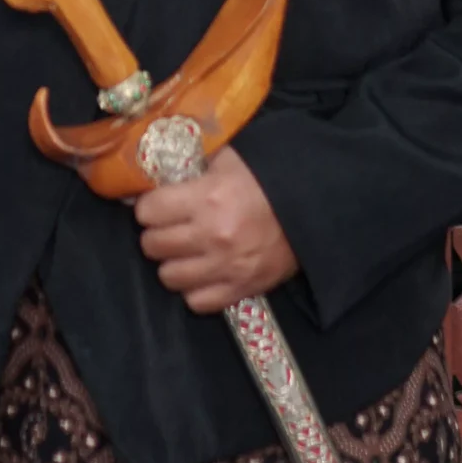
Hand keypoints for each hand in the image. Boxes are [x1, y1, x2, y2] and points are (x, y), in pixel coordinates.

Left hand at [132, 146, 299, 313]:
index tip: (157, 205)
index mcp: (207, 198)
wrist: (313, 208)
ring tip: (185, 252)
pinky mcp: (241, 289)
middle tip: (169, 228)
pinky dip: (195, 289)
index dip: (150, 207)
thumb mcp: (227, 160)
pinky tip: (203, 272)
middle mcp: (212, 236)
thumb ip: (191, 169)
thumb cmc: (267, 179)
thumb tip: (154, 177)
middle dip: (156, 234)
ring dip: (173, 263)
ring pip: (168, 277)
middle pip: (152, 245)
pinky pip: (197, 302)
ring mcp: (226, 267)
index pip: (148, 211)